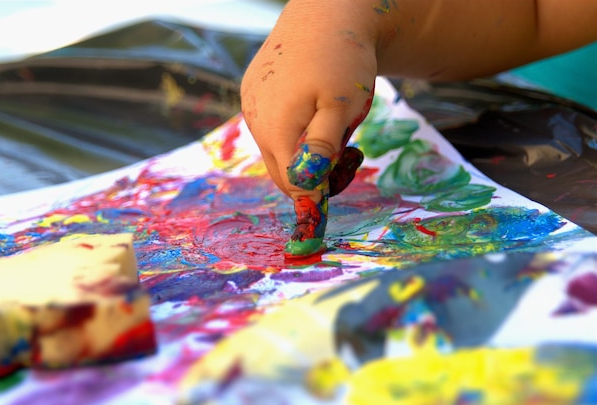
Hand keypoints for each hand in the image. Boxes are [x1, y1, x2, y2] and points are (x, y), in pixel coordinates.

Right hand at [241, 0, 379, 256]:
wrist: (325, 13)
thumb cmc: (341, 60)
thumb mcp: (341, 106)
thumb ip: (321, 147)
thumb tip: (306, 186)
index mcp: (277, 129)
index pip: (293, 184)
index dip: (319, 191)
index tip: (344, 176)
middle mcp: (256, 122)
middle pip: (283, 172)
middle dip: (314, 174)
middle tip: (349, 155)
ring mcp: (251, 107)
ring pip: (278, 151)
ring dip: (305, 153)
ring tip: (335, 126)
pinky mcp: (253, 93)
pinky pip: (272, 128)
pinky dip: (294, 132)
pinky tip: (314, 110)